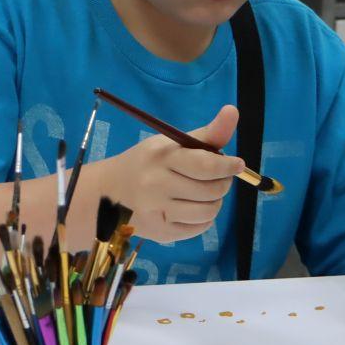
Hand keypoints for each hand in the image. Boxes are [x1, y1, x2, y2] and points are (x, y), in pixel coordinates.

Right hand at [95, 107, 241, 244]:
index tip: (238, 165)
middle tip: (216, 178)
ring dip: (215, 202)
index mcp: (161, 157)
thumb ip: (204, 134)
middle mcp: (156, 185)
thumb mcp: (169, 143)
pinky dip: (203, 218)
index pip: (205, 165)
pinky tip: (191, 208)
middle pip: (211, 190)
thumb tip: (233, 111)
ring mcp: (157, 212)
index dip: (228, 166)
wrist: (106, 194)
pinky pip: (199, 228)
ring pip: (208, 211)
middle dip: (222, 183)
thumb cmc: (145, 164)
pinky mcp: (160, 233)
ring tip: (204, 194)